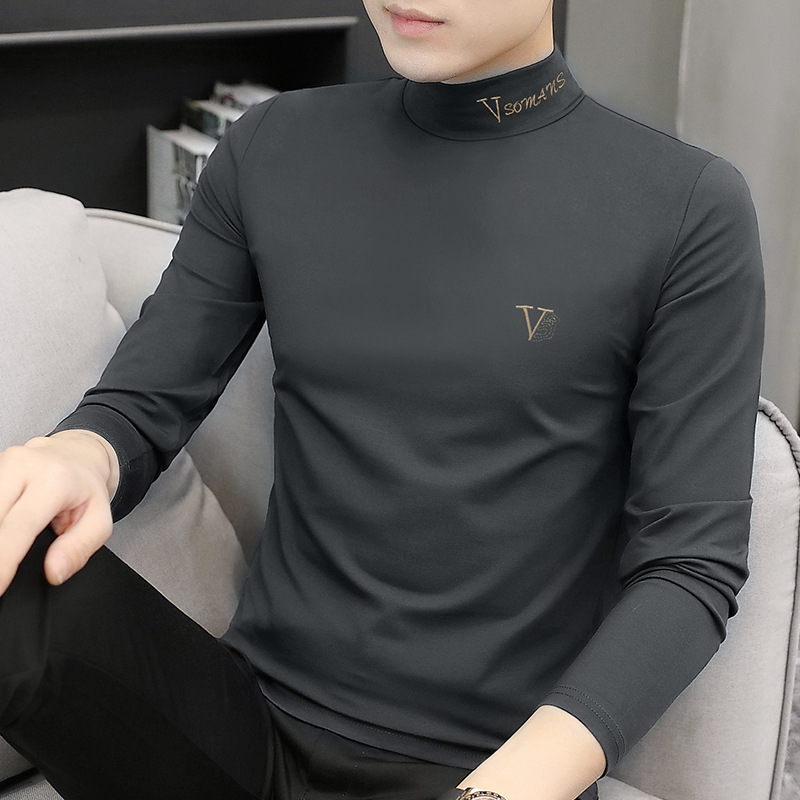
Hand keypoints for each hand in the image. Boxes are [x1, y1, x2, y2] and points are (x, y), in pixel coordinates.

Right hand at [0, 429, 118, 595]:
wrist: (77, 455)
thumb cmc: (85, 489)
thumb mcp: (100, 520)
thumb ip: (79, 548)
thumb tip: (53, 572)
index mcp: (55, 480)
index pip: (20, 526)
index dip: (4, 560)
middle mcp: (23, 466)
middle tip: (0, 579)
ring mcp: (2, 463)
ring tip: (3, 562)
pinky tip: (0, 539)